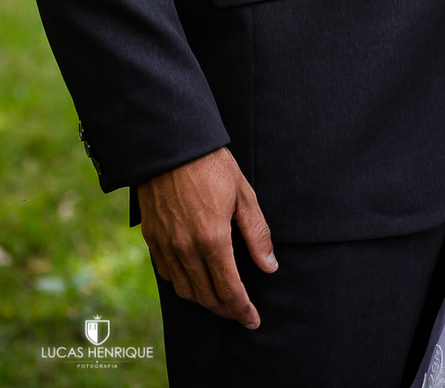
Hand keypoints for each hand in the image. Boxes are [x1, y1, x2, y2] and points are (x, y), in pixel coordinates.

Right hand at [137, 147, 276, 328]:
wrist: (170, 146)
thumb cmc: (211, 165)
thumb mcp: (243, 194)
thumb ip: (257, 233)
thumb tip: (269, 266)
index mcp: (212, 238)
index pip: (229, 289)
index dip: (242, 309)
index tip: (253, 320)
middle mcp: (186, 249)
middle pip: (207, 296)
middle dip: (226, 310)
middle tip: (240, 314)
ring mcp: (166, 247)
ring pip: (186, 290)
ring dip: (205, 301)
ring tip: (221, 301)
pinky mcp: (152, 241)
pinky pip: (168, 276)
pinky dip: (184, 285)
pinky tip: (196, 281)